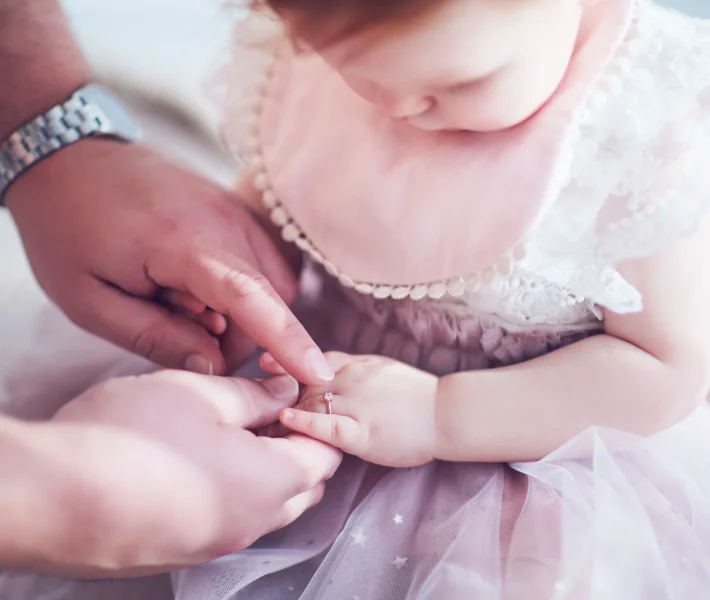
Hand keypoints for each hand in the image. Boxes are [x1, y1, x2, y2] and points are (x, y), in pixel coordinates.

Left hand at [5, 140, 333, 384]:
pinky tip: (202, 290)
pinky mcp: (237, 210)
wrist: (70, 157)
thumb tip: (214, 366)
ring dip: (242, 315)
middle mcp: (223, 220)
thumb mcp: (90, 301)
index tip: (319, 375)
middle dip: (238, 339)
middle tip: (185, 339)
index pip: (250, 297)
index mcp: (180, 242)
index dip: (287, 340)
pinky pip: (264, 263)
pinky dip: (246, 291)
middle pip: (267, 300)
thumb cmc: (68, 229)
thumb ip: (155, 337)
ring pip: (272, 284)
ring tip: (186, 309)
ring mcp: (235, 211)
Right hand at [43, 370, 341, 576]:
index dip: (317, 418)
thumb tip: (285, 394)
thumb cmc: (129, 436)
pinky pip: (229, 519)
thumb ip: (254, 394)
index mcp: (271, 483)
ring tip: (231, 429)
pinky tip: (198, 459)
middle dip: (297, 445)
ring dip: (266, 469)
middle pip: (303, 485)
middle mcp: (251, 523)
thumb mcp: (200, 393)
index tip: (296, 393)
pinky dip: (233, 490)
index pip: (325, 454)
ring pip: (266, 505)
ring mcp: (215, 544)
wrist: (50, 497)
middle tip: (266, 407)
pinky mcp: (182, 551)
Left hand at [262, 352, 438, 467]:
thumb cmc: (416, 395)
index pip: (313, 361)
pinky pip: (327, 426)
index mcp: (355, 364)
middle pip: (304, 381)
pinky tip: (286, 419)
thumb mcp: (382, 368)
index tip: (263, 362)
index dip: (286, 363)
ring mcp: (355, 404)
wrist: (445, 414)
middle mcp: (351, 379)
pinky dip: (304, 422)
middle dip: (278, 389)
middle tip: (252, 398)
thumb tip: (326, 370)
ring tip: (259, 416)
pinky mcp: (361, 433)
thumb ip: (353, 368)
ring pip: (310, 402)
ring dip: (283, 407)